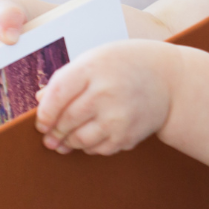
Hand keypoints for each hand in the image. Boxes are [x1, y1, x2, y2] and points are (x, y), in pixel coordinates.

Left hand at [35, 40, 177, 154]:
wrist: (168, 81)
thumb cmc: (125, 65)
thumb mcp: (95, 59)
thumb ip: (67, 78)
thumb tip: (39, 101)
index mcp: (93, 67)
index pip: (58, 94)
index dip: (44, 112)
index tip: (40, 121)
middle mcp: (105, 92)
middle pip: (66, 119)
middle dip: (53, 130)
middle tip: (48, 135)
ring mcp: (117, 117)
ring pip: (79, 139)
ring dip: (67, 142)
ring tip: (63, 139)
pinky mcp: (127, 136)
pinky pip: (97, 149)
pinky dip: (88, 147)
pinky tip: (88, 138)